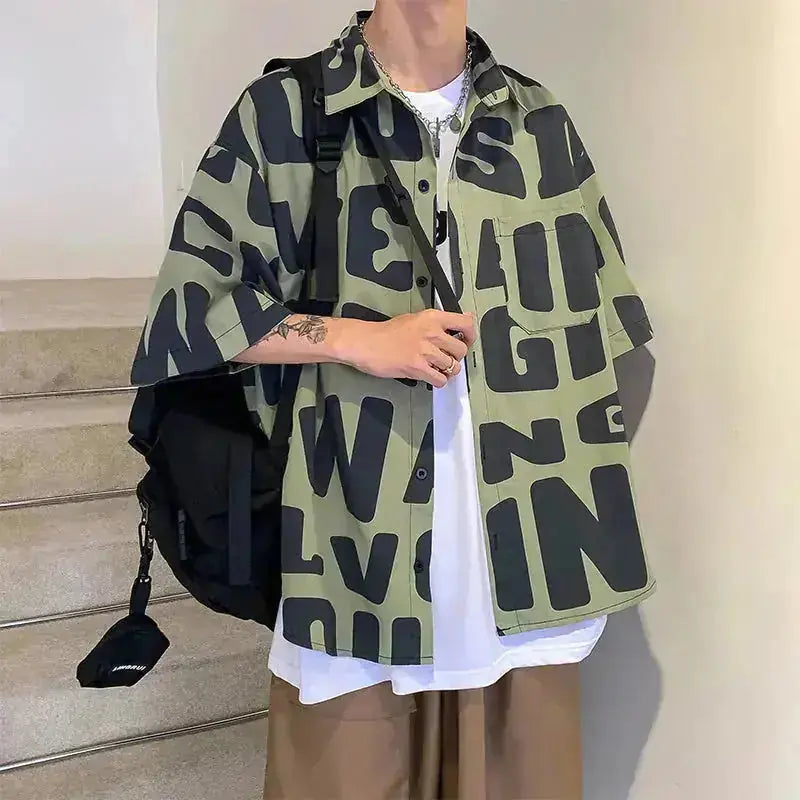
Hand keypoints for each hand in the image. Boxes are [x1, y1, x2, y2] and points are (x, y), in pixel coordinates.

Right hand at [335, 309, 476, 387]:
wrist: (365, 343)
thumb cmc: (386, 332)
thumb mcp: (416, 318)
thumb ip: (440, 321)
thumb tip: (464, 318)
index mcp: (432, 318)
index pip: (466, 324)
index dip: (471, 335)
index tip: (466, 341)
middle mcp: (432, 333)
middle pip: (461, 350)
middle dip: (456, 357)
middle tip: (446, 358)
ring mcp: (425, 351)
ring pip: (452, 367)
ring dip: (446, 370)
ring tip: (435, 368)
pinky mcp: (417, 367)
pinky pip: (440, 379)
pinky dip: (438, 381)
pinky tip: (430, 376)